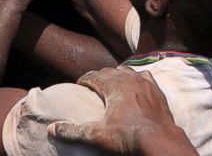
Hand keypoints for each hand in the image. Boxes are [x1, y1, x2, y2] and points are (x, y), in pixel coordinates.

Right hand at [48, 68, 193, 154]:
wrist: (159, 141)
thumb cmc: (128, 137)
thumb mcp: (98, 135)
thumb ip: (73, 131)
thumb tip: (51, 129)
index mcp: (112, 85)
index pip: (92, 76)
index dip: (84, 80)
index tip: (79, 86)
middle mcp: (127, 78)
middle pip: (107, 71)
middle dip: (98, 77)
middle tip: (93, 87)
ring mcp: (143, 81)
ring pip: (125, 70)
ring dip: (117, 75)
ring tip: (112, 85)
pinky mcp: (156, 88)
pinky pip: (143, 75)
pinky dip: (137, 78)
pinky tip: (135, 85)